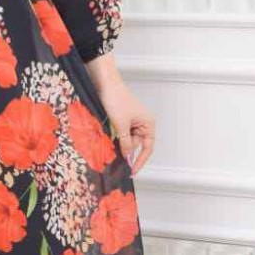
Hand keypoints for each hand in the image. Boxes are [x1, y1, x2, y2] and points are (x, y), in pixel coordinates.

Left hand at [85, 53, 154, 174]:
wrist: (106, 84)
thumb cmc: (116, 99)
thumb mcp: (121, 125)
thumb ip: (125, 143)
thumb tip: (127, 157)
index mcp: (148, 123)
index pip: (147, 147)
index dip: (140, 160)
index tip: (132, 170)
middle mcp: (143, 123)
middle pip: (136, 144)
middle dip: (126, 151)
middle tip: (115, 159)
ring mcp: (133, 121)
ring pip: (127, 140)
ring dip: (119, 144)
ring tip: (111, 147)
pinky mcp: (124, 119)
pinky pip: (122, 134)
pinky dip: (116, 138)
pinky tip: (110, 141)